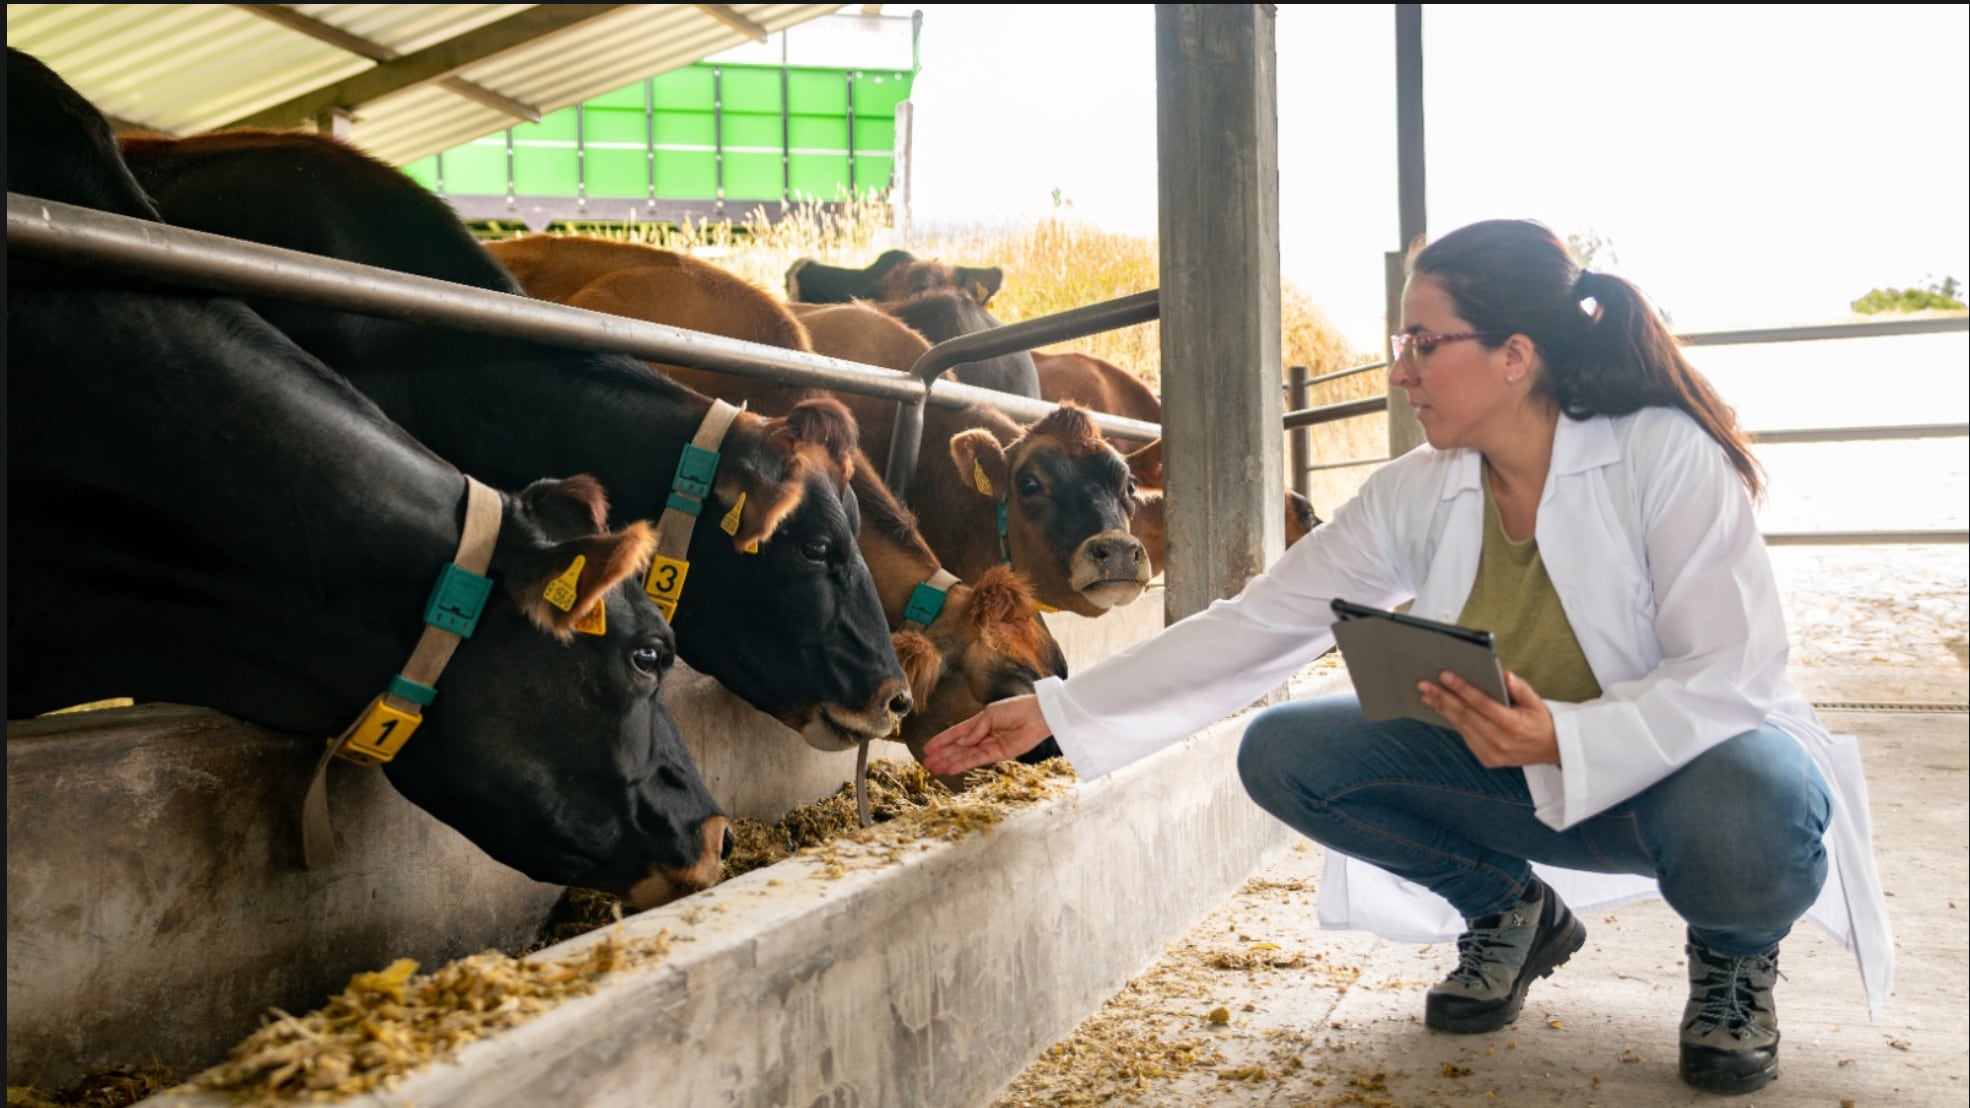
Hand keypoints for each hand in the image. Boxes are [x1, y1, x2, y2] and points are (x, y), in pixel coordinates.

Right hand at [921, 695, 1052, 775]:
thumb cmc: (1016, 708)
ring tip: (934, 768)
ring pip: (965, 755)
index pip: (956, 733)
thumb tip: (962, 743)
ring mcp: (990, 745)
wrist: (1038, 716)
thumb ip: (975, 729)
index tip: (928, 747)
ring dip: (949, 762)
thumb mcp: (990, 714)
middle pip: (958, 747)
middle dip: (943, 754)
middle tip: (927, 762)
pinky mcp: (999, 754)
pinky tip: (951, 768)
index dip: (942, 740)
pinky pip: (977, 760)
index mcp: (980, 721)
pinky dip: (963, 764)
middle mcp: (983, 735)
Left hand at [1418, 669, 1559, 767]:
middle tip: (1424, 684)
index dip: (1461, 689)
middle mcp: (1500, 741)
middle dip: (1442, 698)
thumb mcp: (1536, 702)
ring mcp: (1491, 753)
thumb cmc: (1540, 721)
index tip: (1444, 675)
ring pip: (1461, 726)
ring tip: (1427, 695)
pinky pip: (1465, 736)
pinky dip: (1452, 721)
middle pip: (1465, 715)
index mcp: (1513, 725)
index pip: (1481, 703)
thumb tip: (1504, 675)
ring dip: (1442, 709)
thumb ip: (1520, 688)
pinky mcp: (1486, 759)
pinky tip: (1441, 708)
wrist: (1551, 751)